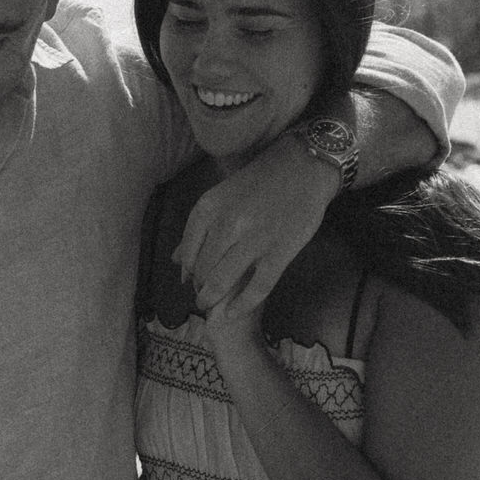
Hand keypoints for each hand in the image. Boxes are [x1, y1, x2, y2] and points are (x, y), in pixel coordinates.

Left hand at [174, 130, 340, 316]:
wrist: (303, 166)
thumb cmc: (261, 180)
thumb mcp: (221, 197)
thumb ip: (199, 228)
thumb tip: (176, 260)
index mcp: (208, 208)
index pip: (189, 253)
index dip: (189, 273)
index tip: (192, 281)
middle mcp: (226, 224)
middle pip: (203, 271)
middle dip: (202, 288)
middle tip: (207, 295)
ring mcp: (253, 239)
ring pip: (222, 282)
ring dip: (214, 300)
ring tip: (214, 309)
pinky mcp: (279, 252)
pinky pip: (256, 288)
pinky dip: (242, 306)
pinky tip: (234, 314)